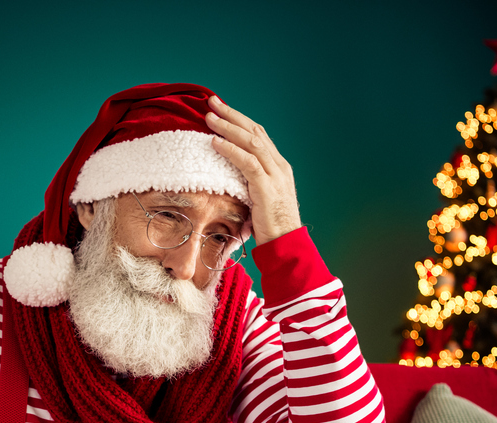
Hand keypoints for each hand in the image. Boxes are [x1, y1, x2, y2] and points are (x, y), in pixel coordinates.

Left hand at [206, 96, 301, 246]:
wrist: (287, 246)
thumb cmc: (271, 228)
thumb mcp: (259, 200)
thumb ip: (248, 185)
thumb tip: (227, 178)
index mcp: (279, 167)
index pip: (259, 135)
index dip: (239, 120)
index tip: (221, 110)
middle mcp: (279, 166)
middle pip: (254, 131)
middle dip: (232, 115)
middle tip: (212, 102)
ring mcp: (275, 176)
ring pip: (251, 142)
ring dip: (228, 127)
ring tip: (209, 118)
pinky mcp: (267, 188)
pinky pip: (248, 163)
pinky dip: (231, 150)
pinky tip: (216, 143)